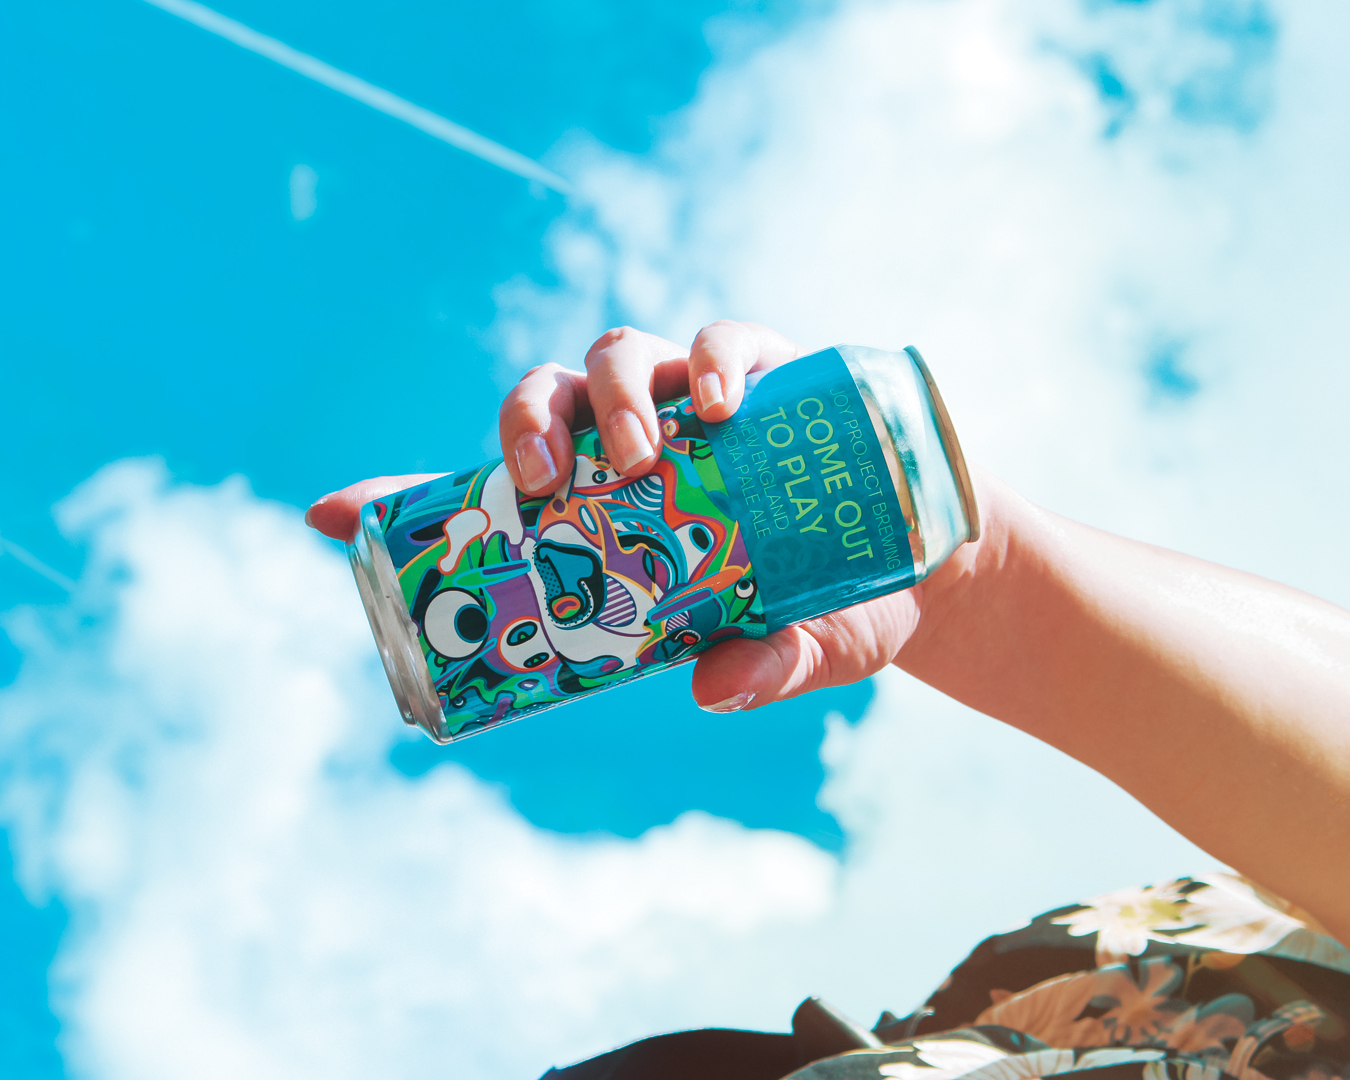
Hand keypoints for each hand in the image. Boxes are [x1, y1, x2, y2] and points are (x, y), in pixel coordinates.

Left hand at [304, 320, 993, 710]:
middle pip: (543, 398)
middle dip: (528, 425)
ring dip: (615, 392)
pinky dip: (716, 358)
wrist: (927, 565)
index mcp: (607, 517)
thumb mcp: (799, 649)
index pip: (484, 497)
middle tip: (552, 481)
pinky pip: (722, 339)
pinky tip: (727, 401)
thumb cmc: (832, 612)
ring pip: (615, 354)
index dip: (395, 498)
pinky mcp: (766, 366)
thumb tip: (711, 690)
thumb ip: (762, 666)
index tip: (317, 514)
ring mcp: (694, 401)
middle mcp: (635, 447)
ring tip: (648, 451)